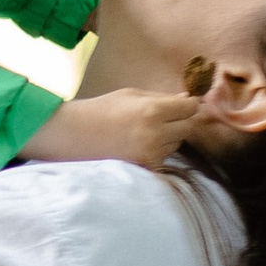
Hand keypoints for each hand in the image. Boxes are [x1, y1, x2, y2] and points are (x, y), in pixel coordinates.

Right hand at [18, 85, 204, 173]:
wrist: (76, 136)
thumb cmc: (103, 110)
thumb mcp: (132, 95)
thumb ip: (162, 98)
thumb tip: (190, 100)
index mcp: (152, 110)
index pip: (190, 108)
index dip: (190, 104)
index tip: (186, 103)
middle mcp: (156, 134)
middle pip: (188, 127)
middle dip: (180, 121)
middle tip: (163, 118)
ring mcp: (151, 155)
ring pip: (176, 144)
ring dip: (168, 138)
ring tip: (143, 132)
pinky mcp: (146, 169)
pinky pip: (164, 158)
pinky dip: (157, 152)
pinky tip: (138, 145)